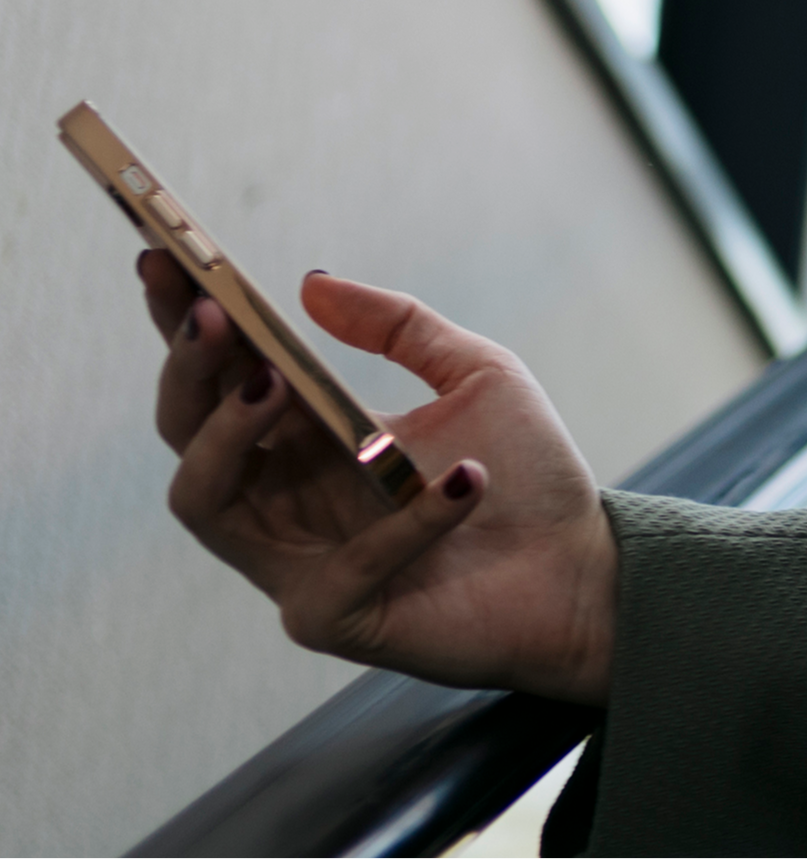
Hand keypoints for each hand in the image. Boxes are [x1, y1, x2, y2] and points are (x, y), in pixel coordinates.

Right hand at [140, 250, 616, 703]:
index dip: (181, 321)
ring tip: (275, 381)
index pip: (221, 376)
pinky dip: (402, 521)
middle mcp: (282, 497)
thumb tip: (310, 281)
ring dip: (231, 434)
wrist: (578, 568)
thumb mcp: (475, 373)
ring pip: (205, 501)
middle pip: (186, 436)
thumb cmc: (524, 471)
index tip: (162, 255)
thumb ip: (398, 326)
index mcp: (306, 434)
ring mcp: (298, 562)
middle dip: (189, 370)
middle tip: (211, 314)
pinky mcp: (335, 617)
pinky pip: (343, 568)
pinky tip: (465, 481)